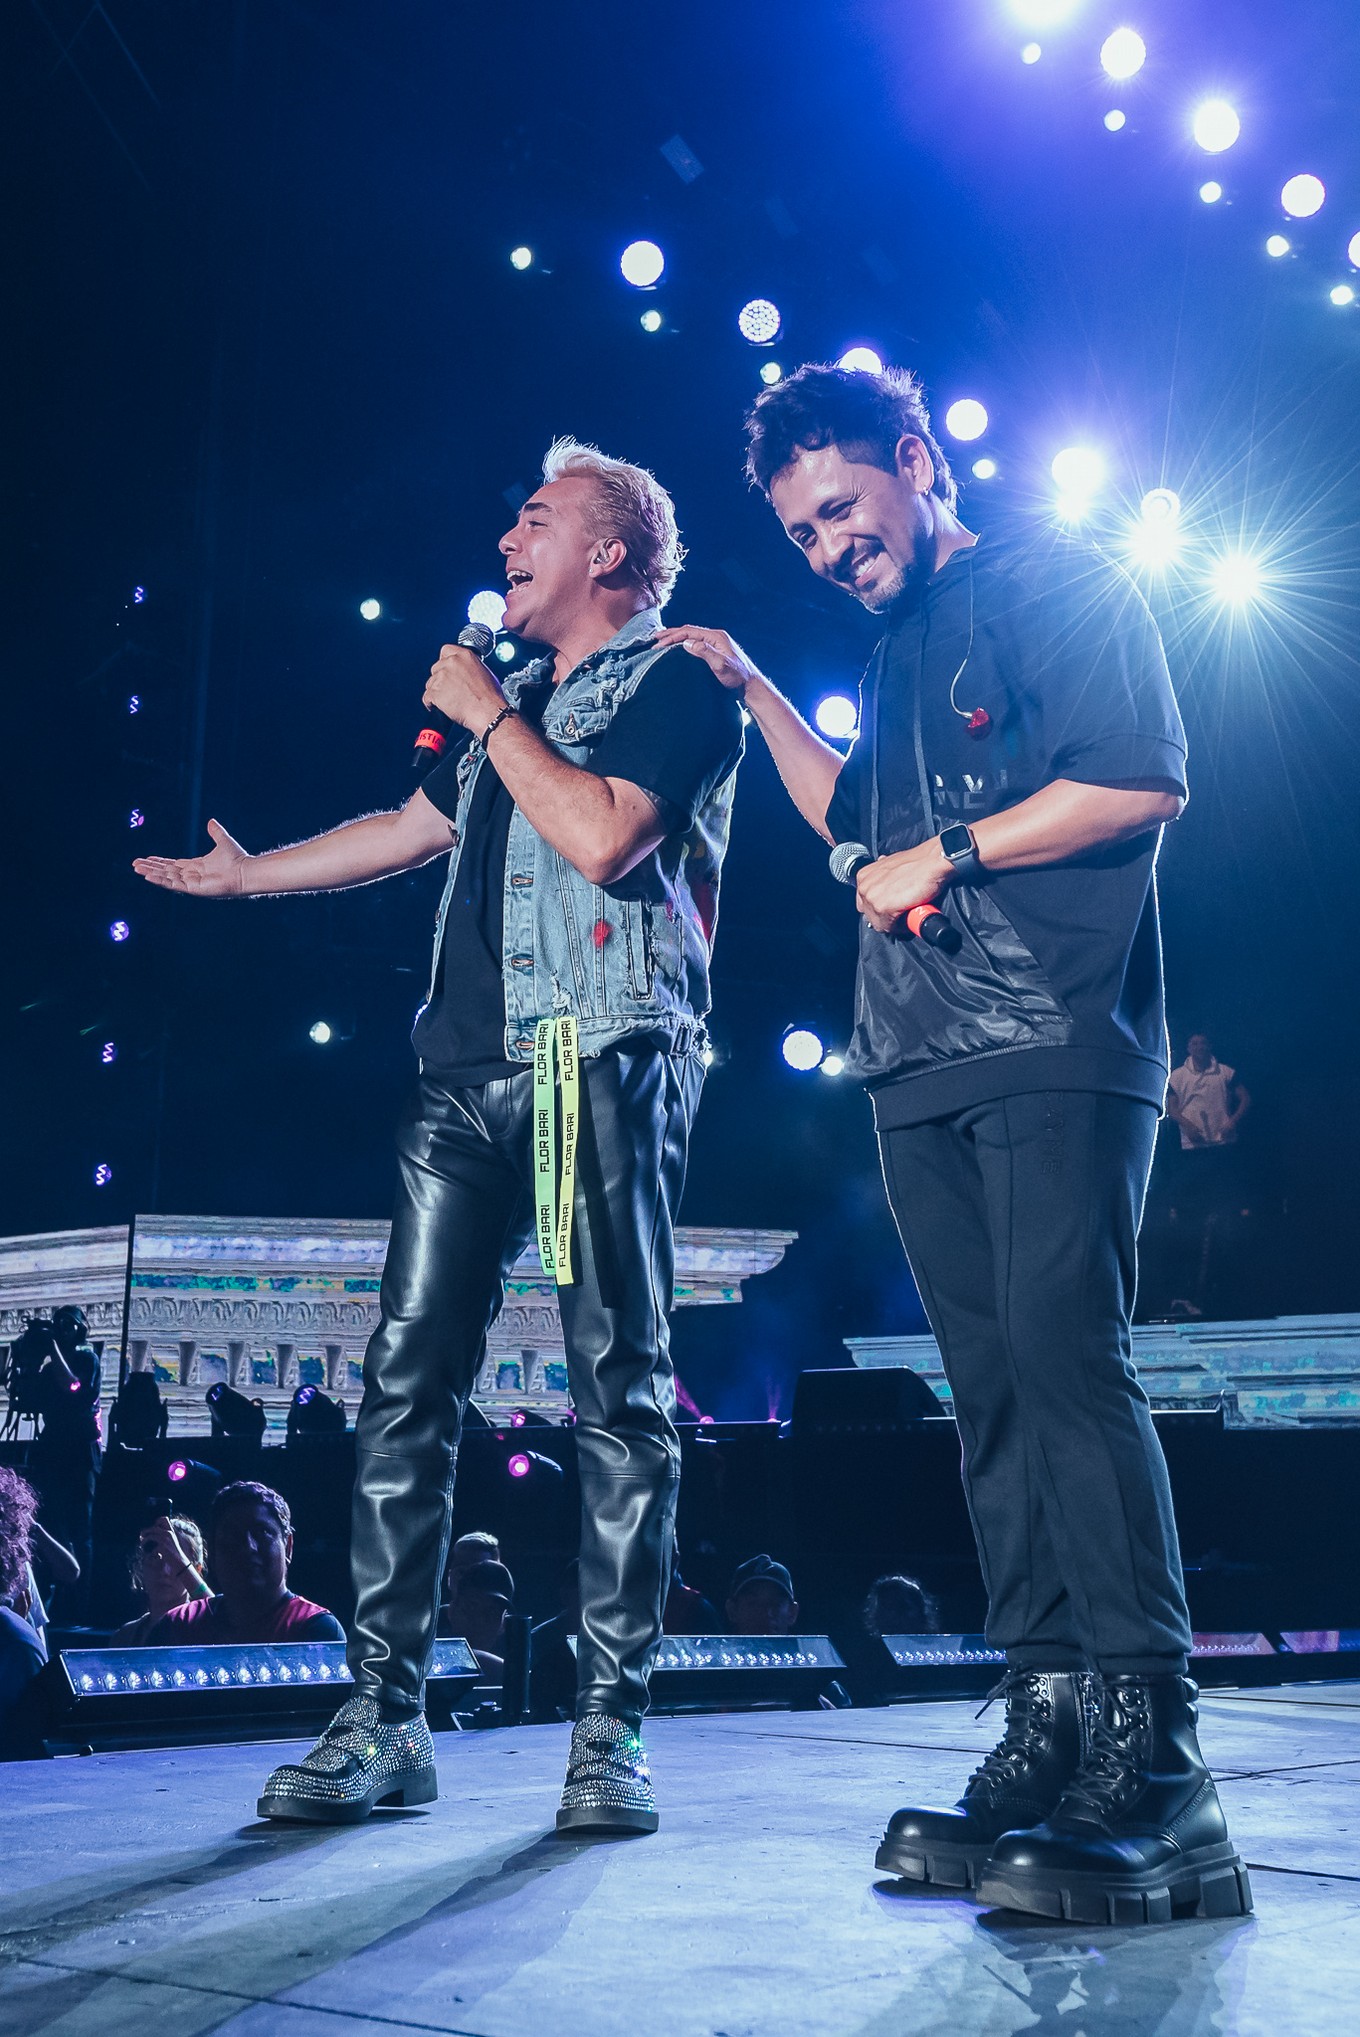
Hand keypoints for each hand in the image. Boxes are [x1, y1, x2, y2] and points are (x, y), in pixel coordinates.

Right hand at [134, 819, 249, 896]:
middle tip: (135, 864)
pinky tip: (148, 876)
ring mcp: (192, 883)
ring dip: (151, 873)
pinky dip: (160, 881)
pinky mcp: (194, 889)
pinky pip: (173, 885)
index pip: (173, 864)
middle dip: (150, 868)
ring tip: (137, 869)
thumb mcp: (223, 841)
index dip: (160, 862)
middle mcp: (192, 875)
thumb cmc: (237, 859)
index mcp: (197, 866)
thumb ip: (216, 832)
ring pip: (166, 878)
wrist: (246, 871)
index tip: (147, 858)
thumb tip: (211, 821)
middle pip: (166, 871)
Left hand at [139, 1516, 202, 1582]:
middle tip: (141, 1536)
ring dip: (144, 1541)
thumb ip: (165, 1536)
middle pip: (153, 1528)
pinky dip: (148, 1551)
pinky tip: (149, 1554)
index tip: (152, 1527)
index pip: (164, 1519)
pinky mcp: (162, 1547)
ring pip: (150, 1536)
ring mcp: (165, 1540)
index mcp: (170, 1531)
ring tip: (142, 1545)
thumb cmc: (174, 1553)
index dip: (157, 1521)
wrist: (179, 1562)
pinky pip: (150, 1548)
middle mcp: (168, 1533)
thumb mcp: (171, 1542)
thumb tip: (153, 1532)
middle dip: (146, 1532)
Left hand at [424, 645, 502, 732]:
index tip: (446, 669)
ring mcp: (442, 677)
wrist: (488, 713)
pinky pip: (427, 697)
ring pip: (430, 683)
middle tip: (450, 689)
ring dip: (437, 691)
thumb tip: (464, 671)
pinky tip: (441, 708)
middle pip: (436, 668)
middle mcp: (451, 663)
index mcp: (464, 656)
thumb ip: (470, 667)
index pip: (445, 650)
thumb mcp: (485, 672)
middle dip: (440, 679)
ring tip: (449, 701)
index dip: (444, 661)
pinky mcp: (435, 692)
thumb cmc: (490, 698)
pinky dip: (431, 704)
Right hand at [653, 624, 763, 692]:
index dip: (673, 636)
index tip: (658, 644)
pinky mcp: (716, 652)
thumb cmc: (737, 677)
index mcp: (716, 637)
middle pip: (689, 631)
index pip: (689, 632)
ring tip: (662, 641)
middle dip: (671, 634)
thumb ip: (705, 652)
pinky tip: (678, 649)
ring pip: (692, 637)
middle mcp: (716, 637)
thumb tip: (687, 643)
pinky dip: (684, 644)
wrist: (750, 686)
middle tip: (655, 638)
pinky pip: (696, 643)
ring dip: (677, 638)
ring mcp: (716, 644)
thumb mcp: (721, 665)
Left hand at [855, 841, 951, 934]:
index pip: (865, 904)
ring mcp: (872, 898)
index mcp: (864, 876)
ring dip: (895, 922)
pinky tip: (911, 914)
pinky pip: (889, 927)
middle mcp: (864, 887)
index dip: (880, 909)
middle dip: (886, 917)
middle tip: (902, 912)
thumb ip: (884, 878)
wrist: (933, 861)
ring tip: (909, 912)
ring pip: (879, 923)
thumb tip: (886, 887)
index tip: (891, 909)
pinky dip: (902, 926)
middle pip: (870, 915)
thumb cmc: (918, 863)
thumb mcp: (893, 866)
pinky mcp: (882, 908)